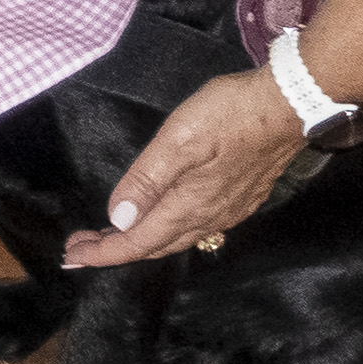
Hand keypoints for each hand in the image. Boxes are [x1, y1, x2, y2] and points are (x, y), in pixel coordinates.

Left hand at [62, 67, 302, 263]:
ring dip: (142, 239)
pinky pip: (197, 226)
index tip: (72, 256)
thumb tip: (119, 219)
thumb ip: (147, 180)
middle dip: (116, 249)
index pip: (138, 242)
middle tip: (82, 246)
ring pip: (177, 238)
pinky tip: (160, 218)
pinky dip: (167, 229)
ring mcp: (228, 210)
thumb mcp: (180, 140)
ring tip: (112, 233)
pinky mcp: (241, 198)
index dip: (104, 253)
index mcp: (189, 206)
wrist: (290, 106)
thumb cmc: (231, 115)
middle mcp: (210, 217)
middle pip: (156, 246)